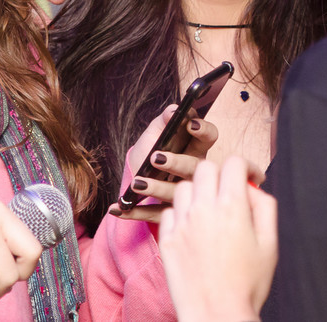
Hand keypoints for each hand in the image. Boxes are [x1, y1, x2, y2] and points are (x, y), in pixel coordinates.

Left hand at [111, 105, 219, 223]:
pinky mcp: (169, 213)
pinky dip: (133, 212)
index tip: (190, 124)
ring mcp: (183, 194)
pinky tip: (116, 208)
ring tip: (136, 184)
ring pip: (175, 193)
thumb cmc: (151, 149)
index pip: (210, 137)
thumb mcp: (156, 132)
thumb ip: (165, 120)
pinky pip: (153, 215)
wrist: (137, 175)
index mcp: (196, 149)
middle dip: (176, 162)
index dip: (204, 130)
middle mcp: (194, 173)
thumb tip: (174, 110)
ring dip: (155, 188)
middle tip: (155, 157)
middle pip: (194, 167)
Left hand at [158, 157, 276, 321]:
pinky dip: (181, 214)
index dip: (246, 166)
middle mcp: (203, 209)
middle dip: (220, 174)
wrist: (217, 315)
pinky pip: (169, 211)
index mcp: (232, 207)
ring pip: (184, 186)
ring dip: (198, 192)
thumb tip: (253, 188)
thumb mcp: (270, 244)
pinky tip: (193, 228)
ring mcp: (181, 224)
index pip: (234, 163)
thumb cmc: (248, 284)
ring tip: (209, 210)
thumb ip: (265, 207)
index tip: (250, 178)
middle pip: (205, 167)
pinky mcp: (166, 240)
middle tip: (229, 192)